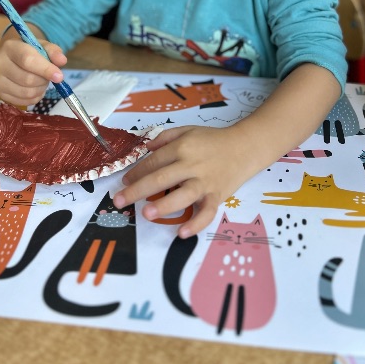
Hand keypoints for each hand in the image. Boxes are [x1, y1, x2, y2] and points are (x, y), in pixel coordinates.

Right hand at [0, 37, 66, 106]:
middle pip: (27, 79)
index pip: (27, 60)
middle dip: (44, 80)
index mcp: (9, 47)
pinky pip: (23, 102)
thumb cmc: (29, 50)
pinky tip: (35, 89)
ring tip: (41, 82)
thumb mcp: (42, 46)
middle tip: (48, 77)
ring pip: (26, 92)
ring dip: (40, 89)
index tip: (59, 76)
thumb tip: (62, 61)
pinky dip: (34, 97)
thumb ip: (53, 51)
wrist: (12, 57)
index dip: (45, 69)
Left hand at [113, 125, 248, 237]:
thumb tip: (145, 148)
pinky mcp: (217, 196)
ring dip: (164, 206)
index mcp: (182, 147)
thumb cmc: (213, 140)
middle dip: (138, 190)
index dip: (136, 172)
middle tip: (119, 201)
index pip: (154, 161)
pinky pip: (207, 212)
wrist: (245, 147)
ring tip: (146, 214)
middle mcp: (192, 165)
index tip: (124, 182)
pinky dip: (196, 224)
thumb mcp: (188, 130)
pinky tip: (182, 233)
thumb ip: (165, 137)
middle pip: (162, 178)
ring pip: (183, 195)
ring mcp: (205, 182)